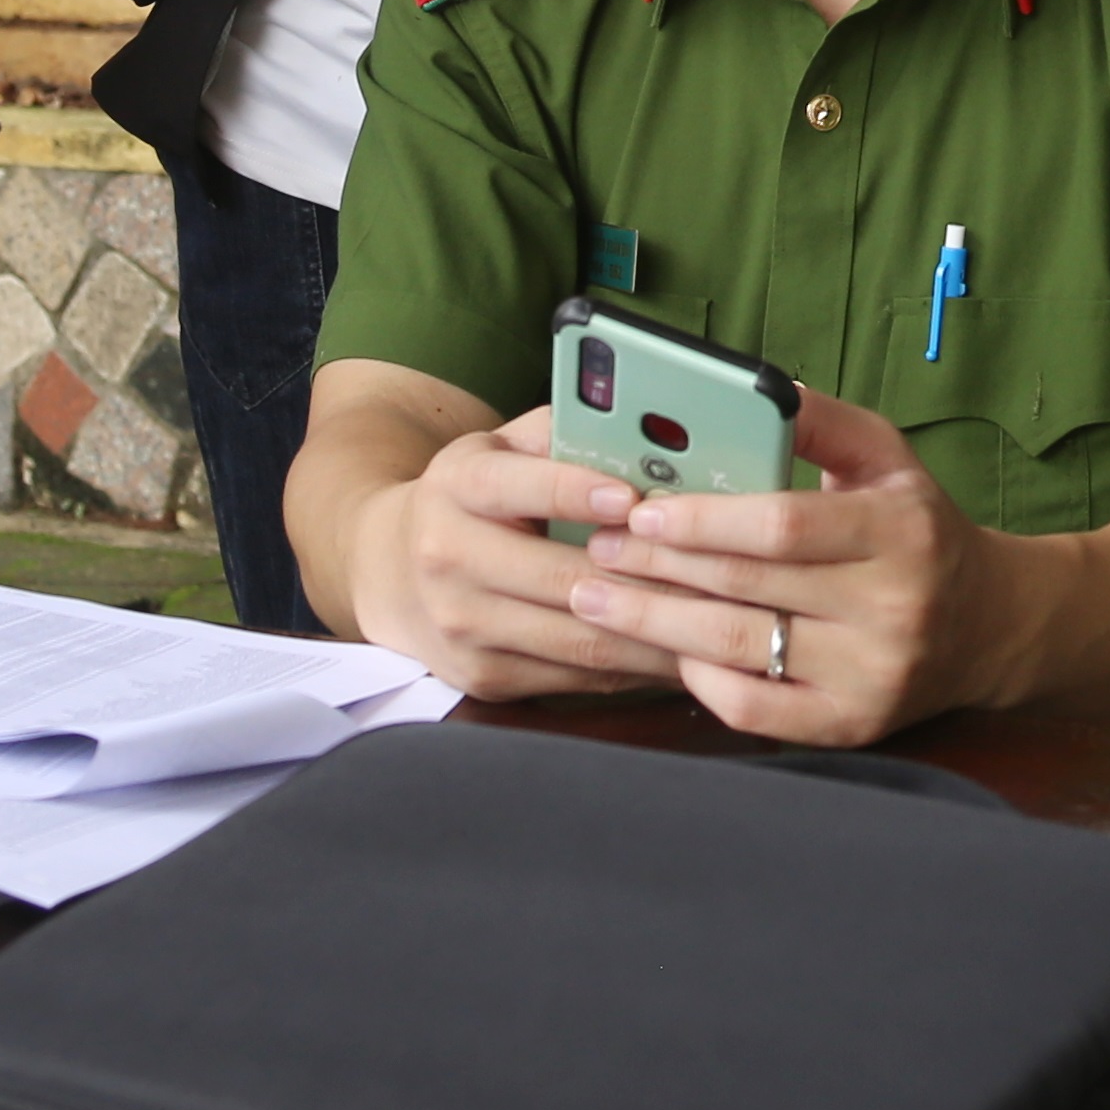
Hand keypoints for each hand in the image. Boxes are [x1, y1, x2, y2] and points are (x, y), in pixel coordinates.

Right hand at [345, 408, 688, 701]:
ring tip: (719, 620)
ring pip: (579, 639)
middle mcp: (449, 558)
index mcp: (456, 487)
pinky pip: (578, 678)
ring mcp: (464, 626)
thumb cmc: (473, 497)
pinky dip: (638, 668)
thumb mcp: (499, 447)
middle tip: (717, 574)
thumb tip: (649, 431)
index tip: (631, 498)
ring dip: (657, 634)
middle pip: (561, 579)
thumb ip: (562, 433)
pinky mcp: (484, 677)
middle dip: (647, 579)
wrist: (390, 569)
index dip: (573, 491)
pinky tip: (684, 653)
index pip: (514, 487)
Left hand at [567, 391, 1017, 746]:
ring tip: (596, 596)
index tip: (642, 510)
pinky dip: (700, 680)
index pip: (785, 526)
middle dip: (659, 566)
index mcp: (900, 531)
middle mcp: (892, 609)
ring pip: (740, 649)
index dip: (705, 520)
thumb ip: (819, 422)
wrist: (988, 625)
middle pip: (749, 587)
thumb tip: (748, 388)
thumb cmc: (916, 528)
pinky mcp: (851, 726)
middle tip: (595, 548)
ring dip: (656, 621)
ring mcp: (871, 676)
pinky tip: (665, 649)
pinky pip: (755, 710)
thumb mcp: (886, 458)